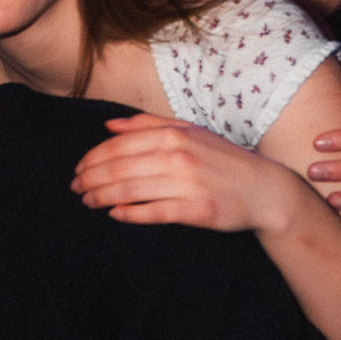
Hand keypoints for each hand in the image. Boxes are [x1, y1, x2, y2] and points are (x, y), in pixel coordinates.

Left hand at [72, 113, 294, 234]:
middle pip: (119, 168)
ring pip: (130, 190)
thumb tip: (109, 125)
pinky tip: (114, 214)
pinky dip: (129, 213)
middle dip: (90, 179)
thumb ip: (148, 125)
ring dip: (102, 197)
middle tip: (75, 188)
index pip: (119, 145)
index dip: (92, 159)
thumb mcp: (190, 132)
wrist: (265, 189)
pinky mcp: (196, 210)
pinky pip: (153, 212)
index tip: (78, 169)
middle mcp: (178, 156)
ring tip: (87, 202)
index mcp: (174, 134)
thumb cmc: (222, 160)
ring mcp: (187, 183)